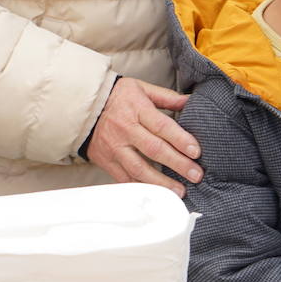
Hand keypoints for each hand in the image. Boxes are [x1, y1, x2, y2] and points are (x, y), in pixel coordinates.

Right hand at [86, 77, 201, 195]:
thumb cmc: (117, 96)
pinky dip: (141, 187)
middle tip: (196, 175)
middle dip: (178, 164)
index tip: (196, 152)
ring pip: (139, 169)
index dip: (180, 140)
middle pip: (154, 150)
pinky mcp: (106, 161)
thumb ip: (167, 97)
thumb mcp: (142, 88)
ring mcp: (115, 147)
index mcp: (137, 109)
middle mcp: (126, 130)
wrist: (84, 107)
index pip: (162, 126)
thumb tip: (190, 101)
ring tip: (179, 191)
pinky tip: (156, 193)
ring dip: (161, 182)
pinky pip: (124, 177)